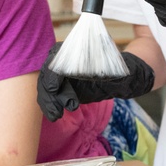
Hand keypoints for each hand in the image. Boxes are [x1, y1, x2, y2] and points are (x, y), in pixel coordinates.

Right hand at [37, 42, 154, 120]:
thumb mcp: (114, 66)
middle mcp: (63, 60)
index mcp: (74, 49)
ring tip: (56, 116)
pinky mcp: (62, 87)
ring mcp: (61, 74)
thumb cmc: (116, 67)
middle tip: (56, 111)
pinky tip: (56, 115)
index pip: (56, 61)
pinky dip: (51, 105)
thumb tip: (107, 72)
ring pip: (47, 87)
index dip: (53, 75)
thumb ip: (108, 68)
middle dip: (49, 95)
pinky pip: (52, 96)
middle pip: (48, 76)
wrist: (119, 77)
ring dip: (49, 102)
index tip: (54, 88)